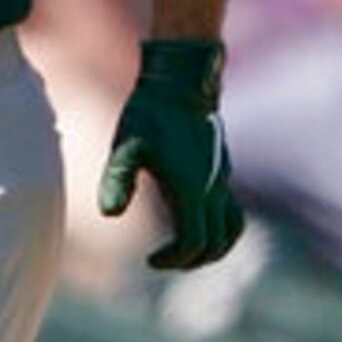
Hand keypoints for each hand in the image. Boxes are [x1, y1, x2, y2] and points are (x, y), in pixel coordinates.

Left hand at [95, 37, 241, 272]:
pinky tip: (187, 218)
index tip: (150, 259)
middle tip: (162, 259)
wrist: (182, 80)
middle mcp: (213, 188)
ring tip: (183, 250)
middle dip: (190, 261)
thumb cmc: (149, 114)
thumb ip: (116, 180)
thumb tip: (109, 214)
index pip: (194, 243)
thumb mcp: (125, 146)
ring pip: (232, 230)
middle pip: (217, 245)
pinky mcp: (222, 170)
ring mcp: (222, 179)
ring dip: (212, 249)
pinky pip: (230, 211)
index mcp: (191, 189)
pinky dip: (217, 227)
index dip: (173, 260)